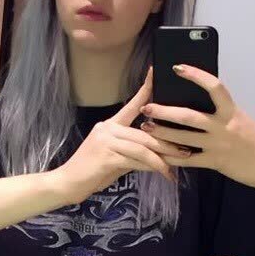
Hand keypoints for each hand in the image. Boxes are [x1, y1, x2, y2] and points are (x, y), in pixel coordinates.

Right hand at [53, 67, 177, 203]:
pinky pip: (137, 160)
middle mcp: (108, 128)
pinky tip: (164, 174)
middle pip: (145, 132)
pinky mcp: (107, 156)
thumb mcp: (114, 159)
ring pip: (143, 147)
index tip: (156, 72)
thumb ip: (131, 152)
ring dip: (163, 158)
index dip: (145, 88)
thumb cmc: (91, 172)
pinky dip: (154, 168)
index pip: (132, 104)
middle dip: (168, 143)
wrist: (68, 183)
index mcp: (110, 125)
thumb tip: (152, 154)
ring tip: (178, 166)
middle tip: (186, 151)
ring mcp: (107, 141)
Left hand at [139, 64, 254, 190]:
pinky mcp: (215, 162)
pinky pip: (189, 160)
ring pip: (184, 138)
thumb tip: (201, 101)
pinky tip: (160, 154)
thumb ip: (222, 112)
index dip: (195, 75)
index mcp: (231, 111)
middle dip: (165, 111)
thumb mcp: (241, 119)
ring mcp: (218, 145)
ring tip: (146, 127)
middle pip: (189, 116)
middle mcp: (223, 126)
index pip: (214, 87)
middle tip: (148, 106)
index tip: (177, 68)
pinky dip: (173, 158)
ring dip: (162, 133)